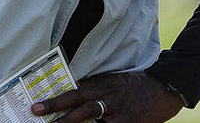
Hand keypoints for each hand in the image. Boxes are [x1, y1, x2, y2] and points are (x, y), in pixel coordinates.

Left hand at [33, 71, 183, 122]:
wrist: (164, 89)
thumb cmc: (135, 85)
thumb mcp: (113, 81)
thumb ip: (94, 88)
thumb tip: (72, 97)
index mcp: (103, 83)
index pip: (74, 92)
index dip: (55, 101)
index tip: (36, 108)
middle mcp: (108, 95)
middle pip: (79, 105)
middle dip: (58, 114)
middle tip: (39, 116)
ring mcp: (118, 110)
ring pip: (91, 118)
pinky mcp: (127, 122)